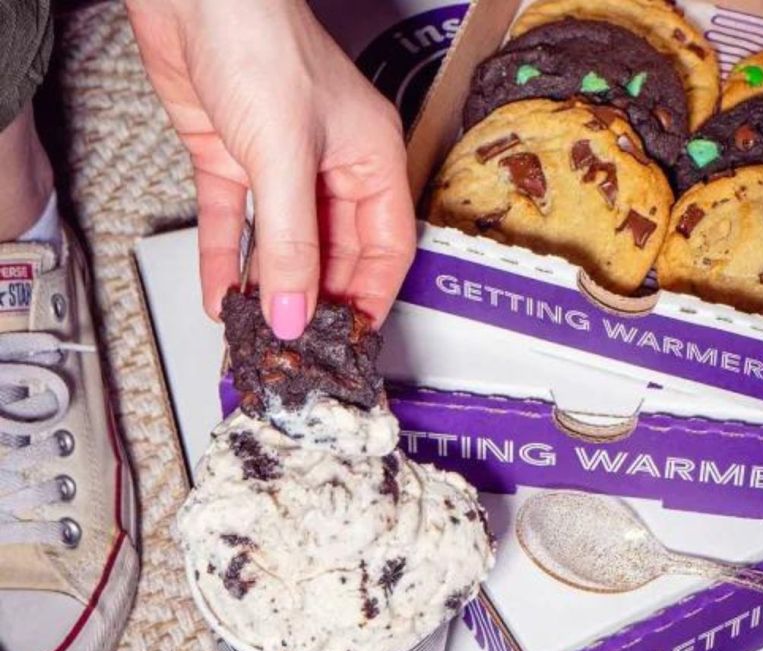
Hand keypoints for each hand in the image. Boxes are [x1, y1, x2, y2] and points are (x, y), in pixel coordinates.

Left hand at [126, 0, 415, 336]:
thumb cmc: (259, 40)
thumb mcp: (284, 156)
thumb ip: (290, 243)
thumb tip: (294, 311)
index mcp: (370, 158)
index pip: (384, 245)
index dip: (371, 295)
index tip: (352, 338)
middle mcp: (330, 165)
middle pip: (333, 251)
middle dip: (314, 299)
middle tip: (299, 343)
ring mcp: (280, 165)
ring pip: (283, 243)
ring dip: (269, 286)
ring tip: (258, 331)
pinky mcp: (234, 160)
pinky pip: (236, 224)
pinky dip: (227, 259)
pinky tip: (222, 294)